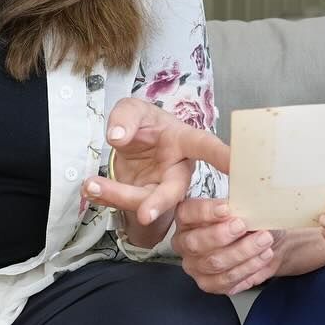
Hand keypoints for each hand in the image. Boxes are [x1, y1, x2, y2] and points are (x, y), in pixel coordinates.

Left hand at [82, 96, 230, 233]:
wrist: (130, 141)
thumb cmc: (143, 123)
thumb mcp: (132, 109)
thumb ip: (125, 117)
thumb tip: (117, 137)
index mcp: (184, 141)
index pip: (205, 147)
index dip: (222, 157)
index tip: (236, 167)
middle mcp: (177, 170)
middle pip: (173, 190)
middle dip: (159, 203)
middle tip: (144, 215)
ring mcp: (160, 188)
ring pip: (144, 201)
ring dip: (117, 196)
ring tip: (90, 185)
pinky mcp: (142, 200)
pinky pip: (123, 204)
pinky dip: (104, 197)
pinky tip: (88, 189)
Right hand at [173, 198, 282, 295]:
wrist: (267, 240)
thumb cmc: (250, 218)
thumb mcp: (244, 201)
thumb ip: (238, 197)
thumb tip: (242, 191)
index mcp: (187, 217)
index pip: (188, 213)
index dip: (206, 212)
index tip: (227, 208)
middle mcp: (185, 242)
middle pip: (195, 243)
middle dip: (221, 235)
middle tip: (243, 226)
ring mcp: (195, 265)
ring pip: (214, 263)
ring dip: (242, 252)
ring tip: (264, 240)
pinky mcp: (209, 283)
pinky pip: (226, 280)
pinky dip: (247, 269)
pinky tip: (262, 257)